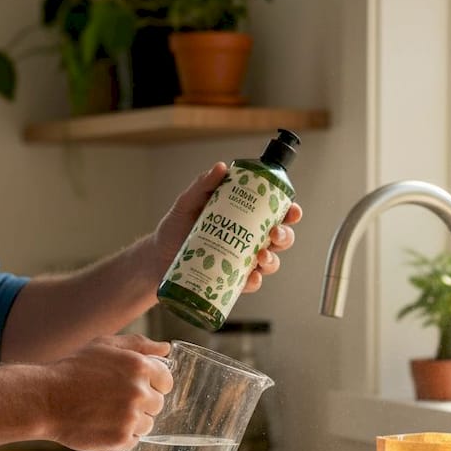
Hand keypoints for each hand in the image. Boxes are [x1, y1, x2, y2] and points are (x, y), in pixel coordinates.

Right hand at [37, 335, 172, 450]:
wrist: (46, 399)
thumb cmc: (74, 370)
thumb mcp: (105, 345)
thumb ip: (138, 344)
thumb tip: (165, 349)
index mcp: (140, 366)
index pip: (166, 382)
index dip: (152, 385)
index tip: (135, 387)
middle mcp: (139, 391)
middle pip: (158, 404)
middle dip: (141, 403)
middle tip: (114, 400)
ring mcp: (131, 417)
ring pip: (147, 424)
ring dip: (132, 421)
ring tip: (106, 413)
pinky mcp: (121, 438)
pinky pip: (134, 440)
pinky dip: (121, 436)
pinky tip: (102, 425)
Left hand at [153, 163, 303, 293]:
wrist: (158, 256)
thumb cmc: (176, 227)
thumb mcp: (188, 202)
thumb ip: (203, 185)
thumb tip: (220, 167)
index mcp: (245, 216)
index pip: (275, 212)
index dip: (290, 211)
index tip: (292, 210)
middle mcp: (250, 238)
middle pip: (281, 238)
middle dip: (285, 237)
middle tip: (274, 234)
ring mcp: (243, 260)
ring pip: (271, 262)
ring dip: (272, 261)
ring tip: (260, 258)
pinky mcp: (232, 280)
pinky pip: (251, 283)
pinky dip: (254, 281)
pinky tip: (250, 278)